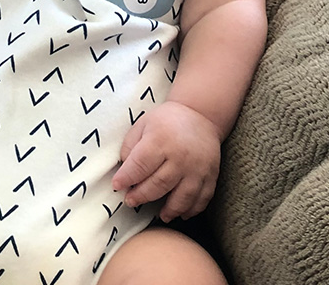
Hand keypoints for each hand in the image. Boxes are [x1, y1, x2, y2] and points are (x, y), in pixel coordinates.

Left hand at [112, 101, 220, 220]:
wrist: (200, 114)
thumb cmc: (166, 121)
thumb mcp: (142, 125)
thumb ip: (130, 147)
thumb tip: (123, 171)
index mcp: (160, 140)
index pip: (140, 165)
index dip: (126, 178)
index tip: (117, 186)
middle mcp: (180, 156)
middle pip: (159, 184)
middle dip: (142, 196)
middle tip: (131, 201)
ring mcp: (197, 167)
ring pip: (183, 196)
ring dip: (170, 209)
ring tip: (160, 215)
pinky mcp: (211, 174)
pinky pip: (203, 197)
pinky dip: (193, 209)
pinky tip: (182, 214)